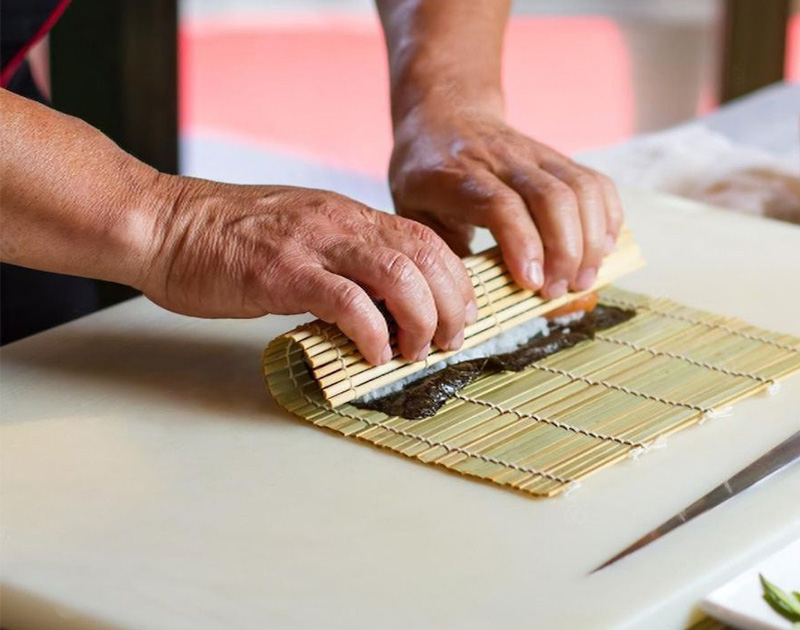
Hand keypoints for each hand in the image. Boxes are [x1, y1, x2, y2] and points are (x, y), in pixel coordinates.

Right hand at [138, 178, 475, 365]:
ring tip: (414, 352)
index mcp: (347, 215)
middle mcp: (339, 224)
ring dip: (419, 321)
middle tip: (448, 341)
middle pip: (426, 256)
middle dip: (450, 304)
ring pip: (398, 277)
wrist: (161, 223)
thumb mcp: (300, 235)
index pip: (425, 239)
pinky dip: (372, 333)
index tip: (463, 312)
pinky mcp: (283, 274)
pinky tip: (373, 355)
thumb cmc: (223, 238)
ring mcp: (312, 246)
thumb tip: (377, 304)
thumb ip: (340, 260)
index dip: (456, 279)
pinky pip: (348, 303)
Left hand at [387, 99, 622, 297]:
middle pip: (552, 198)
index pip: (502, 205)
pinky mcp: (559, 157)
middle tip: (559, 290)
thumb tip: (477, 308)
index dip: (523, 245)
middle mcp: (502, 159)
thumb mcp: (415, 215)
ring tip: (584, 278)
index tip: (532, 284)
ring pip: (581, 190)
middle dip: (566, 252)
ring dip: (591, 240)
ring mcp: (536, 154)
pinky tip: (602, 250)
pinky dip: (609, 219)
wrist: (445, 115)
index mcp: (457, 175)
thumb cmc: (427, 177)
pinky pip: (597, 183)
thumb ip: (445, 255)